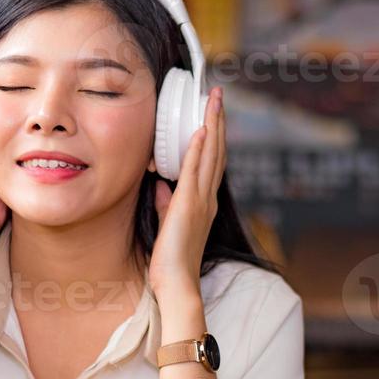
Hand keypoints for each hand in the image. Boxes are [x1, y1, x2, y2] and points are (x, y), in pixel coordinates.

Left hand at [149, 87, 224, 302]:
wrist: (176, 284)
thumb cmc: (171, 261)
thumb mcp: (168, 225)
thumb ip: (167, 204)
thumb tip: (161, 187)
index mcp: (203, 203)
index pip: (211, 161)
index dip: (213, 134)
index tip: (211, 112)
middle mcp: (207, 198)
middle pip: (216, 151)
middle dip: (217, 120)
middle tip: (217, 94)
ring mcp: (201, 201)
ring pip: (210, 155)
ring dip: (212, 125)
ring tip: (213, 100)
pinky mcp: (189, 206)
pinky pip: (195, 172)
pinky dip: (199, 150)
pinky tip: (200, 130)